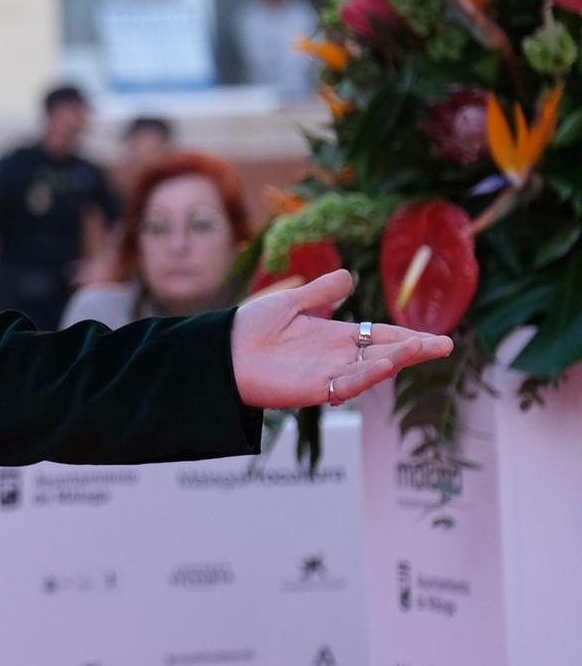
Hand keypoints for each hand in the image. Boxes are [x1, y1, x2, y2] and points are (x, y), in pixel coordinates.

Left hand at [230, 269, 452, 409]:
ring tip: (423, 348)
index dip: (406, 336)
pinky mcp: (312, 390)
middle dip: (414, 350)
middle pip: (383, 353)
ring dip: (397, 359)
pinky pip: (345, 385)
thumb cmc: (249, 328)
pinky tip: (383, 364)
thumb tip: (348, 276)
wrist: (220, 351)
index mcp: (333, 337)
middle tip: (445, 345)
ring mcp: (326, 375)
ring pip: (370, 369)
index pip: (378, 336)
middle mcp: (335, 357)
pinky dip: (365, 375)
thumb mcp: (290, 303)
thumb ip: (320, 293)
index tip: (435, 337)